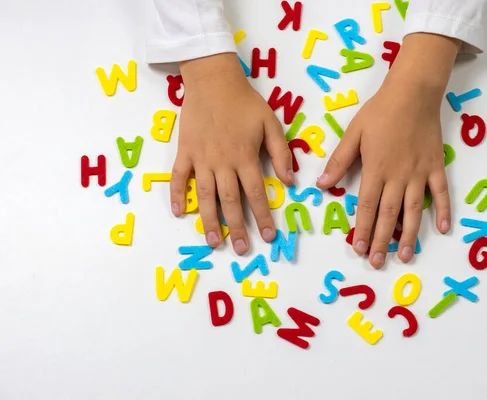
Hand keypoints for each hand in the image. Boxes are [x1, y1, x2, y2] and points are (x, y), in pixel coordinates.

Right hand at [172, 53, 293, 254]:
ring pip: (205, 196)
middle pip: (230, 202)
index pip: (256, 194)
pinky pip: (178, 177)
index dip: (263, 217)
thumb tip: (290, 181)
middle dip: (237, 228)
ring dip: (209, 221)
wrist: (213, 81)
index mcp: (245, 157)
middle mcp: (223, 163)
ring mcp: (201, 159)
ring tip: (213, 242)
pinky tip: (178, 212)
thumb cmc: (245, 102)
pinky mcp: (184, 152)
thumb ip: (280, 153)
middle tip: (241, 250)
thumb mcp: (271, 123)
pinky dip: (177, 195)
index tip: (268, 236)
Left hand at [316, 33, 459, 267]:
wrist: (413, 92)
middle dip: (382, 241)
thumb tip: (322, 185)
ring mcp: (420, 173)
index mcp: (376, 169)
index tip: (358, 249)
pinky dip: (444, 211)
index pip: (367, 206)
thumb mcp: (353, 134)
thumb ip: (339, 161)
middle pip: (388, 214)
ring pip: (414, 210)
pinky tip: (443, 230)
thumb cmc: (379, 112)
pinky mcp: (436, 166)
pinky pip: (441, 192)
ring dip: (409, 235)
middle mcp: (398, 177)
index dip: (363, 229)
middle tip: (377, 262)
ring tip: (405, 256)